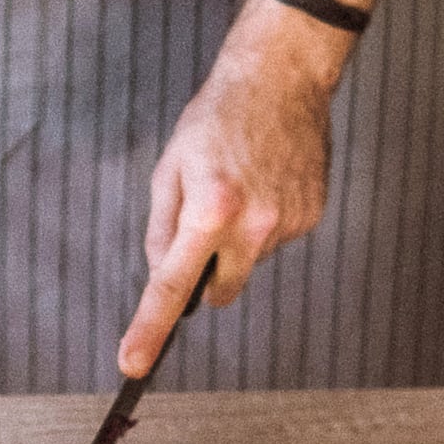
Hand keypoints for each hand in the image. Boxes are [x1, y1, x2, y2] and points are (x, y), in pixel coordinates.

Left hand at [124, 13, 341, 374]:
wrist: (280, 80)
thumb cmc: (217, 118)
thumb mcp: (170, 168)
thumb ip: (161, 229)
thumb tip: (161, 277)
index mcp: (210, 210)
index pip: (173, 286)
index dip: (150, 329)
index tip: (133, 364)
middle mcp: (253, 225)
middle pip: (220, 291)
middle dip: (206, 274)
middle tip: (205, 222)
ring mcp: (287, 224)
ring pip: (249, 264)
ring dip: (238, 240)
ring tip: (241, 183)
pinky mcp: (310, 217)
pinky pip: (275, 242)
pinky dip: (265, 223)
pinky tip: (266, 182)